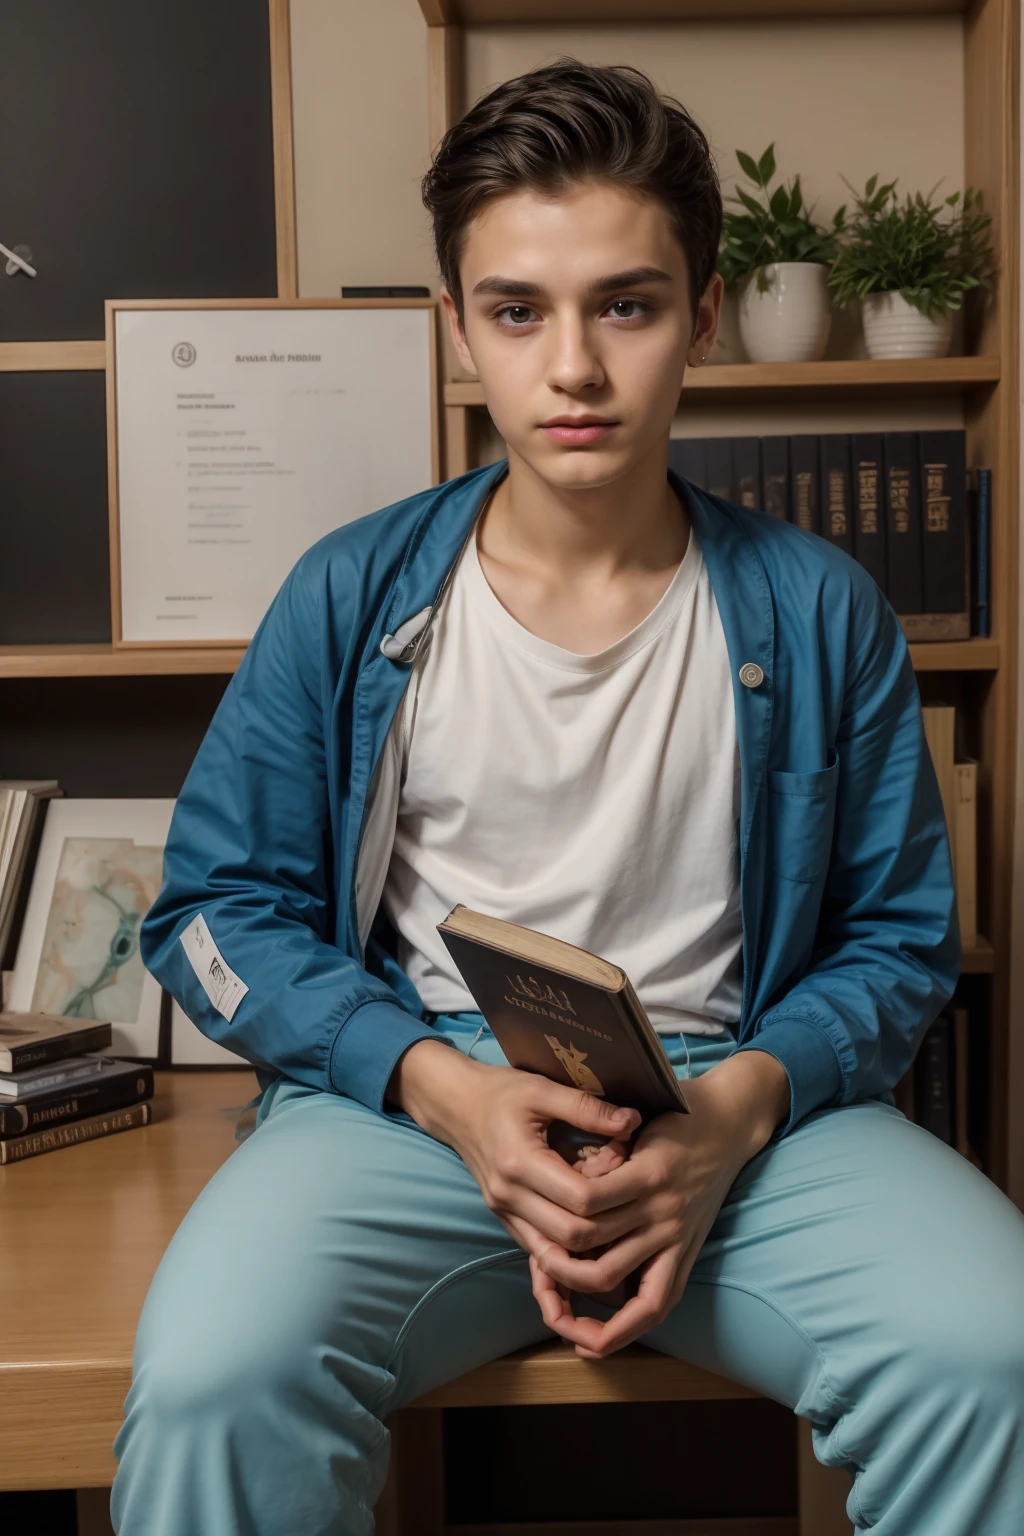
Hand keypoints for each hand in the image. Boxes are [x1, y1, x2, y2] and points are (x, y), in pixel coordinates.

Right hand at [387, 1038, 641, 1259]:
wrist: (455, 1106)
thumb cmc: (500, 1092)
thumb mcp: (543, 1088)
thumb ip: (587, 1107)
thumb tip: (632, 1122)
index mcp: (520, 1162)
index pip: (579, 1199)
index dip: (612, 1191)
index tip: (625, 1166)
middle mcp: (509, 1196)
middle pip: (571, 1236)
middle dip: (607, 1222)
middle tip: (624, 1196)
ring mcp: (504, 1212)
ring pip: (556, 1253)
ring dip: (588, 1243)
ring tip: (611, 1215)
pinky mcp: (505, 1219)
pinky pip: (540, 1249)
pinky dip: (568, 1248)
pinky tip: (590, 1231)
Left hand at [529, 1050, 789, 1357]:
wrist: (730, 1122)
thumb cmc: (678, 1112)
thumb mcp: (637, 1114)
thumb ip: (604, 1140)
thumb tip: (567, 1172)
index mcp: (647, 1172)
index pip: (589, 1205)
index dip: (555, 1222)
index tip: (530, 1227)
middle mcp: (662, 1211)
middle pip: (599, 1255)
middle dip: (558, 1272)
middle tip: (533, 1275)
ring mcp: (676, 1234)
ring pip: (622, 1285)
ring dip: (583, 1304)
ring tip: (554, 1311)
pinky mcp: (687, 1250)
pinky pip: (658, 1302)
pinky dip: (625, 1327)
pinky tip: (594, 1339)